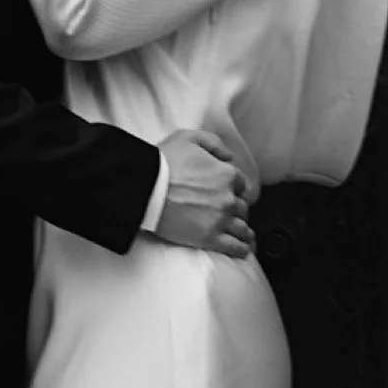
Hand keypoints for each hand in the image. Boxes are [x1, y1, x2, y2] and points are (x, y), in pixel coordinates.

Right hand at [152, 130, 252, 258]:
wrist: (144, 189)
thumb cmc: (163, 162)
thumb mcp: (189, 138)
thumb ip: (214, 144)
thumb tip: (229, 157)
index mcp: (226, 174)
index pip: (241, 185)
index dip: (234, 189)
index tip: (227, 194)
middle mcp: (228, 198)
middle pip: (242, 208)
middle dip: (236, 210)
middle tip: (227, 213)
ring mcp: (220, 220)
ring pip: (242, 228)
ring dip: (243, 231)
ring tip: (243, 236)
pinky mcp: (209, 238)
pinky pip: (235, 247)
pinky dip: (242, 249)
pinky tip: (243, 249)